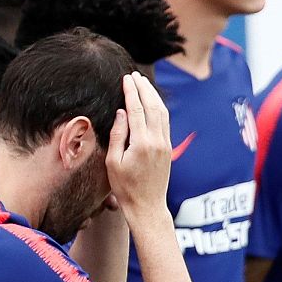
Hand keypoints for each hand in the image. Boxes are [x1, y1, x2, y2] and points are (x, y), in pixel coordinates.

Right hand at [104, 72, 171, 215]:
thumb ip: (117, 135)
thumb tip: (122, 112)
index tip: (126, 78)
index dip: (131, 92)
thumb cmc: (125, 187)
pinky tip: (153, 101)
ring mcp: (165, 144)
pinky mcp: (168, 148)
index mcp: (141, 143)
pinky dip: (159, 107)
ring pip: (162, 112)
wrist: (147, 206)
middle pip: (152, 106)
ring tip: (143, 83)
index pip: (136, 109)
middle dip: (143, 88)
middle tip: (135, 75)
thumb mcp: (113, 162)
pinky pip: (165, 122)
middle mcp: (156, 141)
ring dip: (153, 95)